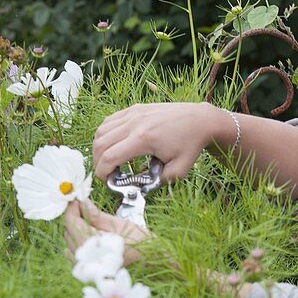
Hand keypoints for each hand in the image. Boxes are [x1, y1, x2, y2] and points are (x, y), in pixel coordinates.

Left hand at [64, 200, 149, 265]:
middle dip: (73, 219)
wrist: (156, 264)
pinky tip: (88, 241)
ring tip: (88, 224)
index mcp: (95, 245)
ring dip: (74, 232)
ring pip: (68, 245)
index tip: (76, 199)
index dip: (71, 208)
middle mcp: (88, 258)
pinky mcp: (91, 273)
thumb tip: (83, 203)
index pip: (71, 223)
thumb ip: (98, 216)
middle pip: (68, 233)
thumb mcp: (121, 225)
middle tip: (84, 207)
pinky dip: (77, 246)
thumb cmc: (144, 244)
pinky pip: (74, 258)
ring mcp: (88, 268)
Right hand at [93, 101, 227, 181]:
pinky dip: (105, 134)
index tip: (105, 182)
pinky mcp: (134, 109)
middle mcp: (134, 123)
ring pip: (101, 130)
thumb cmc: (191, 145)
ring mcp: (133, 113)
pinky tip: (112, 144)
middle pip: (100, 144)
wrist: (200, 120)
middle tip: (106, 174)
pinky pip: (109, 120)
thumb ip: (157, 182)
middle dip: (98, 162)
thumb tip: (138, 189)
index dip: (102, 172)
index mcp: (143, 139)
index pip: (110, 157)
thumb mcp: (179, 170)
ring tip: (107, 161)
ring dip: (98, 148)